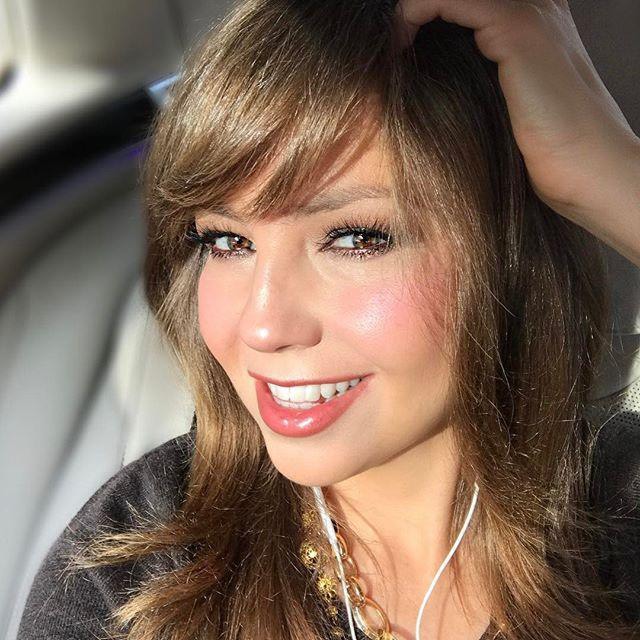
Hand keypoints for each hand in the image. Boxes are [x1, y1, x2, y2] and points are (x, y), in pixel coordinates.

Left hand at [394, 0, 638, 226]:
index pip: (463, 6)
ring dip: (411, 13)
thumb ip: (470, 83)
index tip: (393, 50)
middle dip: (416, 14)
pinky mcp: (518, 29)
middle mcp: (533, 7)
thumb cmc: (544, 156)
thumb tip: (418, 86)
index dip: (424, 17)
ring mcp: (530, 12)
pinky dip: (413, 13)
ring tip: (389, 49)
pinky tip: (398, 46)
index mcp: (531, 23)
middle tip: (387, 48)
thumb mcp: (499, 110)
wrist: (588, 173)